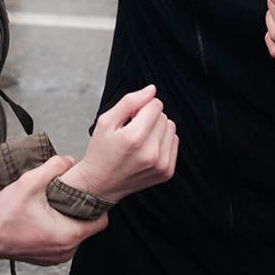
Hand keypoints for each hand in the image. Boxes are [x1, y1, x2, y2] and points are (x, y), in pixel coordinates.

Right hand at [0, 155, 105, 264]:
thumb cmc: (4, 217)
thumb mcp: (30, 182)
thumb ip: (54, 167)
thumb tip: (69, 160)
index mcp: (68, 235)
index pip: (102, 221)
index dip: (96, 203)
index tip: (86, 191)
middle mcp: (66, 251)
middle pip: (88, 226)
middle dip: (79, 208)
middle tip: (66, 192)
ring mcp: (56, 257)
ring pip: (74, 232)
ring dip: (67, 217)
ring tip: (52, 202)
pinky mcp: (46, 257)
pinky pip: (61, 240)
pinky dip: (57, 227)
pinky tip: (43, 214)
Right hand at [57, 85, 177, 202]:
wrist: (100, 184)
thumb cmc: (101, 151)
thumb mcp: (106, 121)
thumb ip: (129, 101)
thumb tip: (152, 90)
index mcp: (134, 138)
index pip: (155, 104)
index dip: (141, 106)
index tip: (129, 117)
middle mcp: (151, 153)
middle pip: (163, 116)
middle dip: (149, 117)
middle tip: (132, 130)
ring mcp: (161, 165)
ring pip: (171, 128)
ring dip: (157, 128)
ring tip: (140, 139)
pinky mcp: (167, 172)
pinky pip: (174, 142)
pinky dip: (162, 141)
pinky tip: (146, 149)